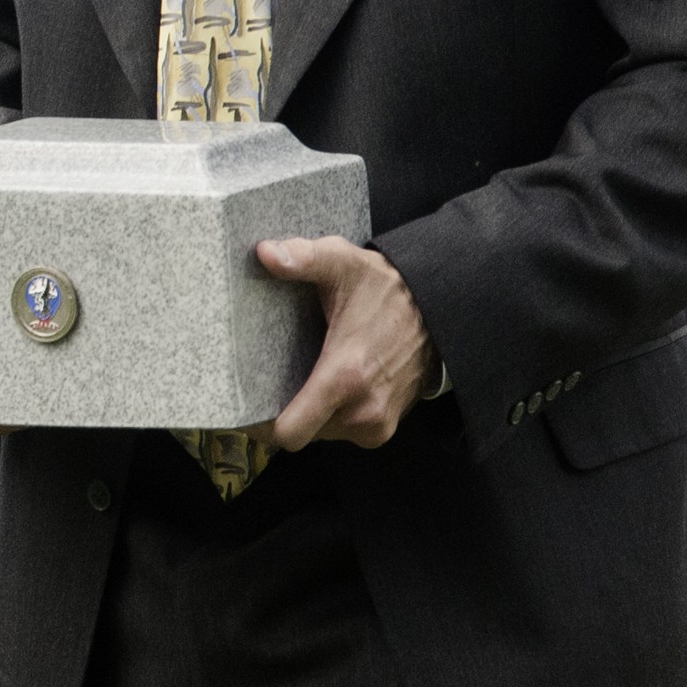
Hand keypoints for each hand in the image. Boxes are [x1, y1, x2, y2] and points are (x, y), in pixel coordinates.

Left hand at [260, 237, 433, 450]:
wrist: (441, 312)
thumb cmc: (388, 290)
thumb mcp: (345, 264)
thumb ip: (305, 258)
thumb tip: (266, 253)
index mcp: (345, 377)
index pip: (288, 432)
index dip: (259, 425)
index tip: (245, 406)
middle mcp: (362, 411)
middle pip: (299, 433)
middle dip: (282, 412)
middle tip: (267, 383)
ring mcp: (376, 424)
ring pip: (319, 433)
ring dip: (307, 414)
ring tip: (300, 380)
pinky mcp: (383, 428)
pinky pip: (340, 431)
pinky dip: (328, 416)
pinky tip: (324, 387)